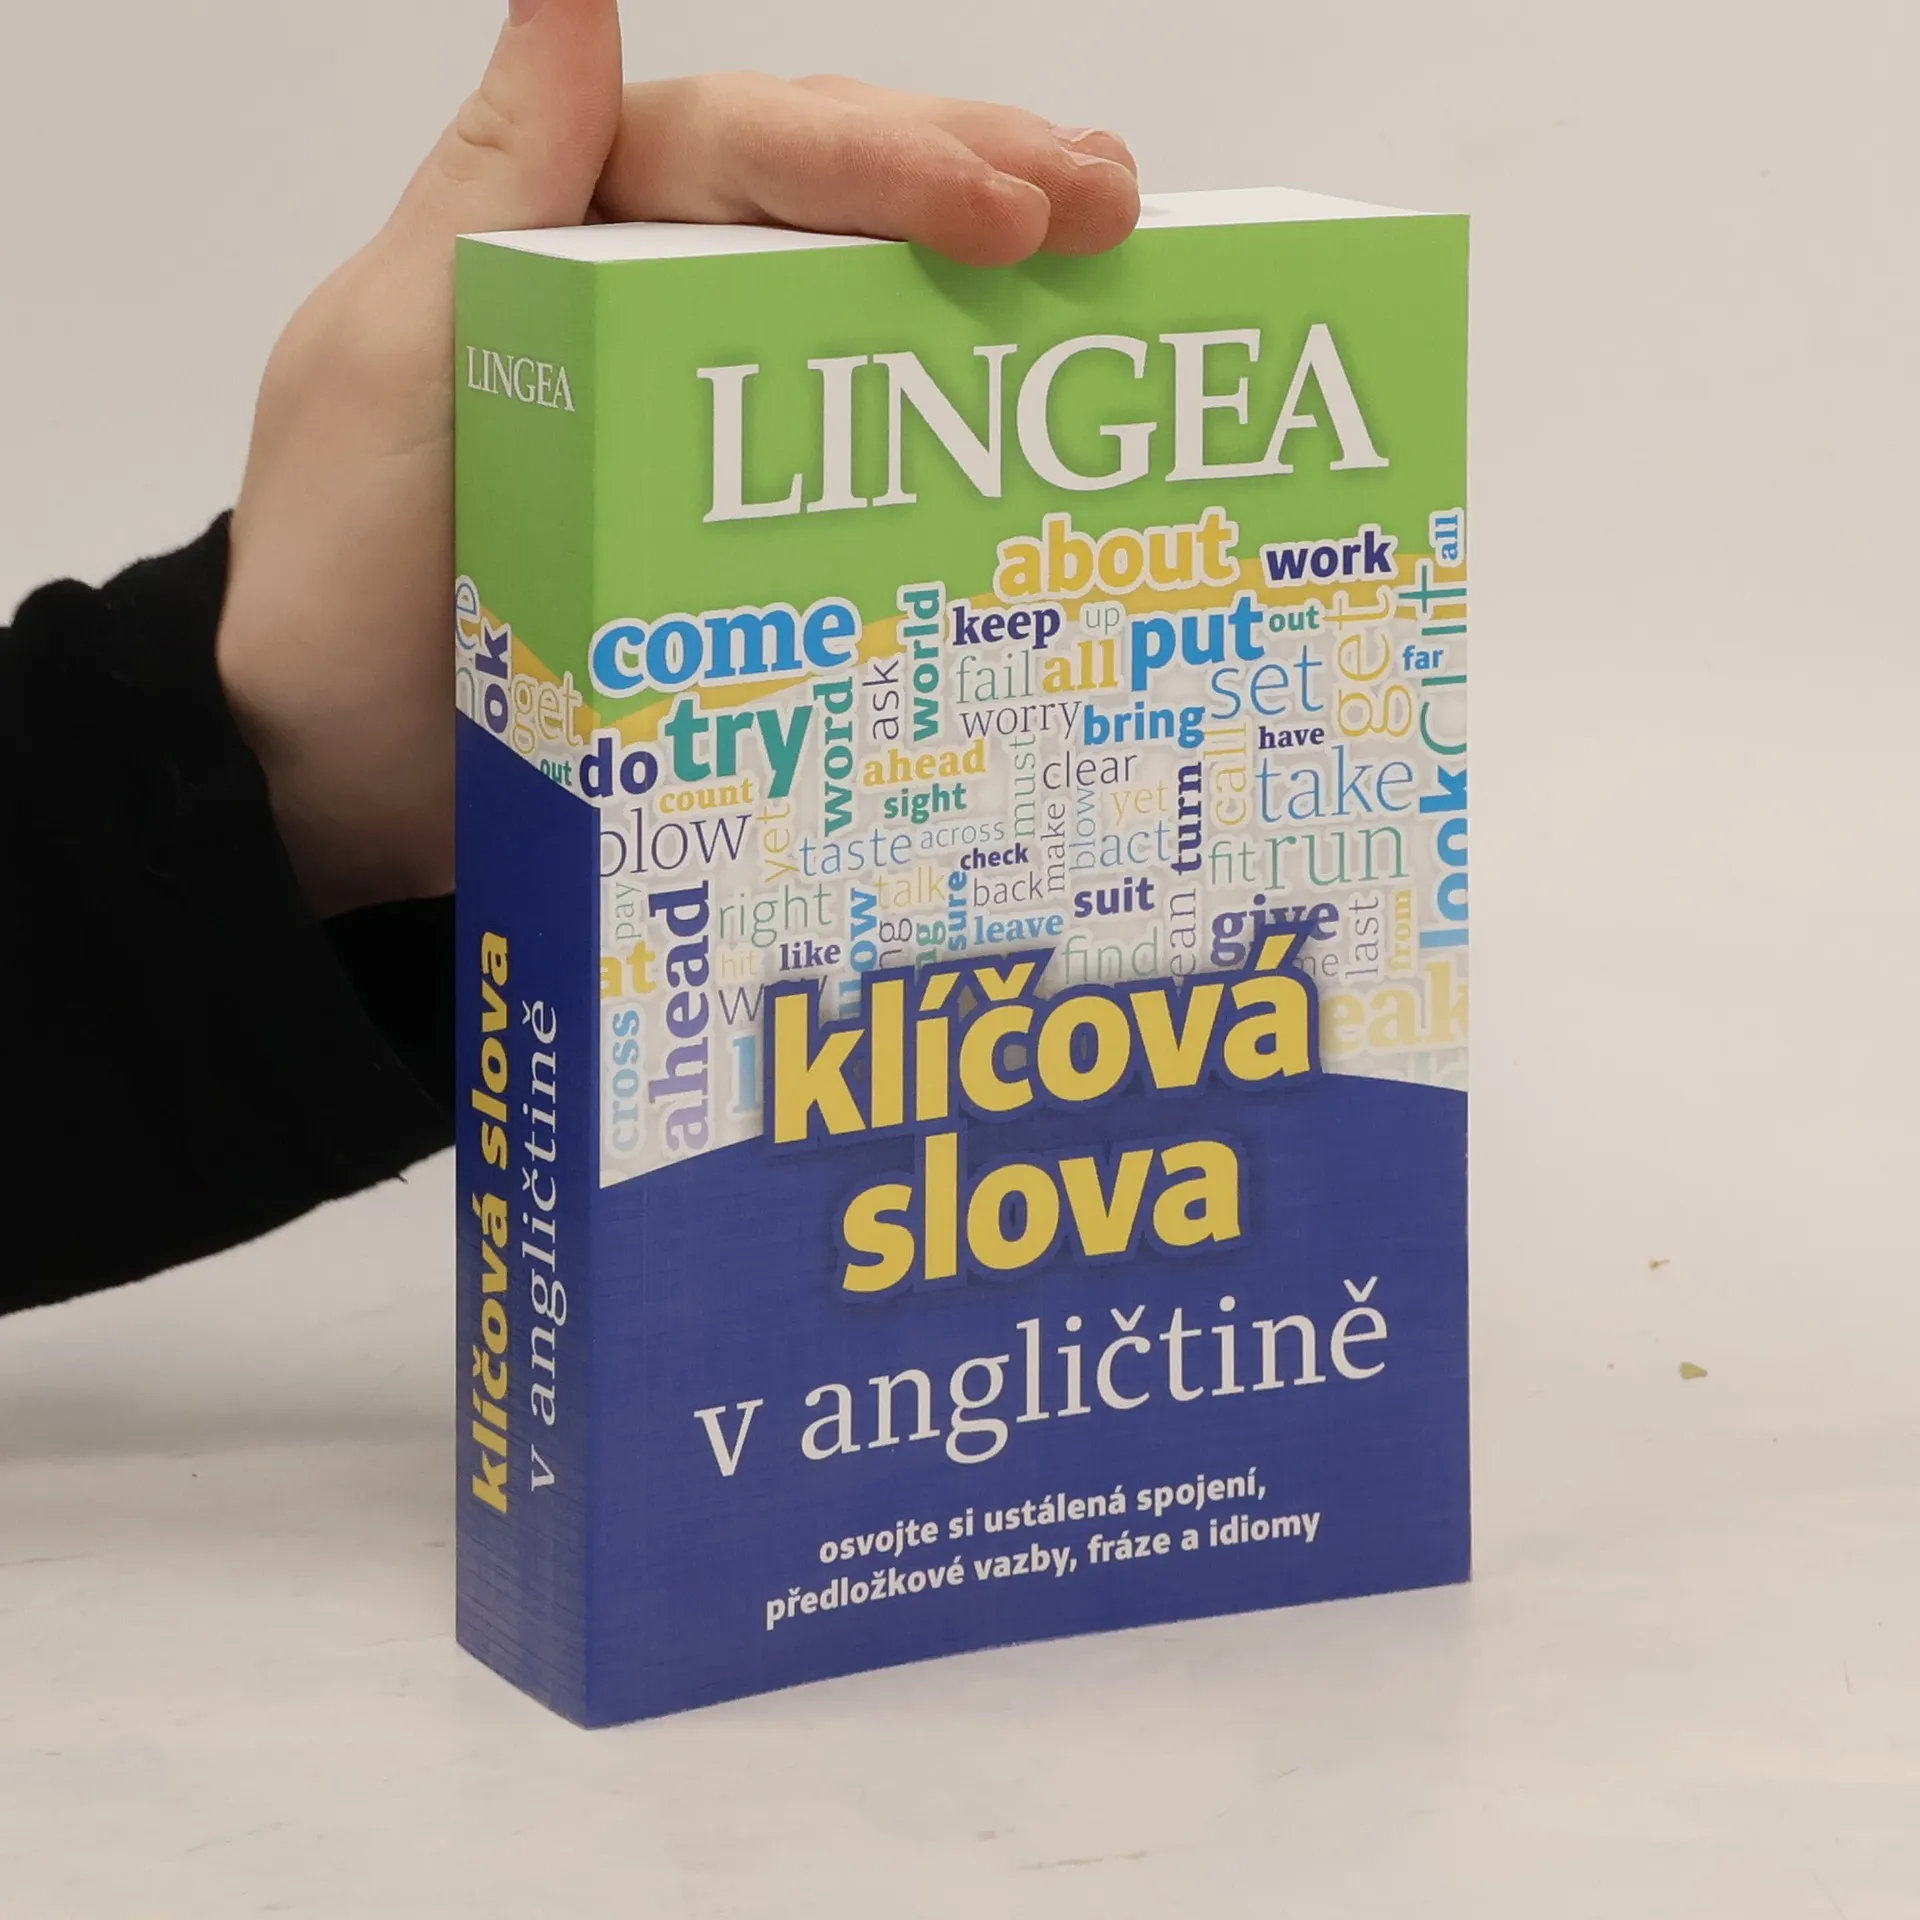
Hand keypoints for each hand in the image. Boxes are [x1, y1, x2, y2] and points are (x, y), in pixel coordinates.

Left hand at [215, 0, 1139, 916]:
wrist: (341, 787)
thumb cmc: (339, 586)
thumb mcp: (385, 368)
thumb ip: (490, 191)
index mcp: (563, 240)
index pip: (740, 153)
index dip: (880, 161)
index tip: (1008, 207)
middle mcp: (644, 309)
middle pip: (826, 204)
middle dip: (973, 181)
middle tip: (1111, 205)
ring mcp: (702, 424)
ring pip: (857, 307)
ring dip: (986, 279)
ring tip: (1116, 258)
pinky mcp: (737, 533)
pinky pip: (856, 453)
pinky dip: (944, 419)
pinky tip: (1028, 404)